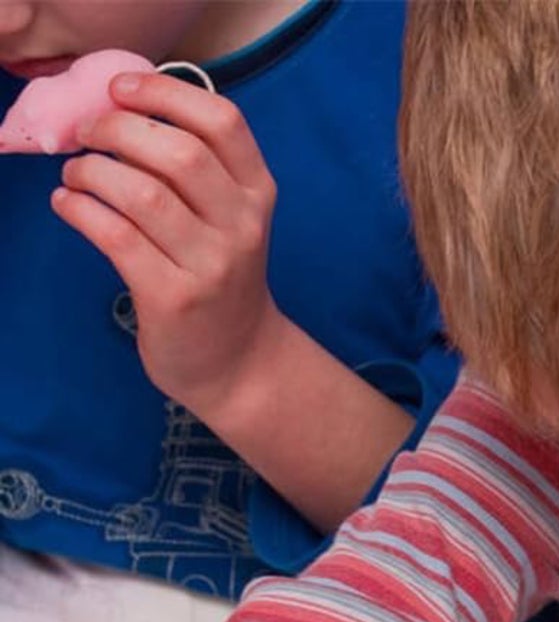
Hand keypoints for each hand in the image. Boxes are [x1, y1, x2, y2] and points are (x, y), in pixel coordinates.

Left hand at [52, 71, 282, 416]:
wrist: (238, 363)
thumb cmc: (221, 280)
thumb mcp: (230, 220)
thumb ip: (196, 169)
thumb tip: (119, 111)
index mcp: (257, 196)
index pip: (223, 123)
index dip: (165, 92)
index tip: (120, 89)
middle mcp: (242, 228)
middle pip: (177, 153)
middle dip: (115, 129)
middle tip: (85, 134)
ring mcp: (211, 266)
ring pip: (141, 192)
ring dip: (90, 171)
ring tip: (75, 176)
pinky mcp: (173, 298)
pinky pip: (114, 235)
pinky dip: (78, 209)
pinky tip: (69, 205)